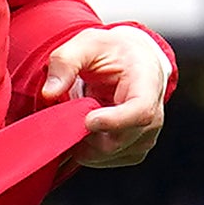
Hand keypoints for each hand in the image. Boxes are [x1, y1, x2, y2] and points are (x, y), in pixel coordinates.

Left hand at [35, 24, 170, 170]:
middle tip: (65, 112)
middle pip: (116, 141)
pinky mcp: (134, 151)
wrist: (134, 62)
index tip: (88, 120)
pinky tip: (84, 127)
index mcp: (148, 84)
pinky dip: (86, 149)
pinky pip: (103, 160)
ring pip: (106, 155)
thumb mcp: (86, 44)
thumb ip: (65, 62)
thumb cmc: (113, 51)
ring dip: (82, 140)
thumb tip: (49, 92)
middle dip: (83, 132)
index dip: (113, 121)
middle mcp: (154, 116)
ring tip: (78, 114)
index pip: (140, 112)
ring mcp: (146, 137)